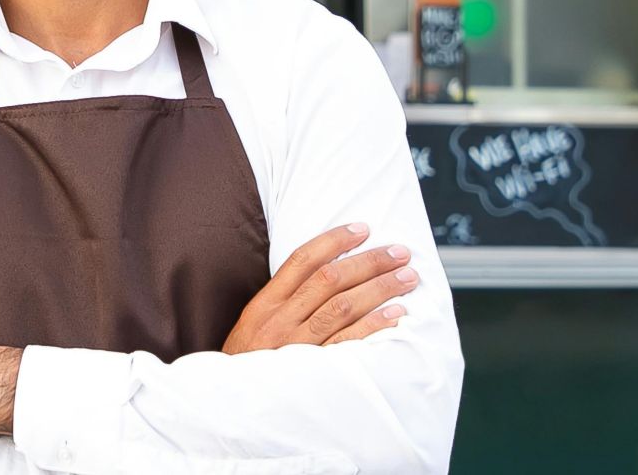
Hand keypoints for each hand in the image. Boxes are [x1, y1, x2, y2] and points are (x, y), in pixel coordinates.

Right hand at [221, 223, 416, 353]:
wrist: (232, 407)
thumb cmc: (247, 364)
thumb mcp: (252, 326)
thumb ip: (282, 301)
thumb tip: (325, 274)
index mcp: (265, 305)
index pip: (303, 260)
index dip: (335, 241)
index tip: (362, 230)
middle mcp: (280, 320)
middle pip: (330, 279)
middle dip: (369, 262)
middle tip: (399, 252)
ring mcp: (297, 346)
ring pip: (343, 306)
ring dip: (379, 288)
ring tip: (406, 278)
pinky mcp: (313, 370)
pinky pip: (349, 342)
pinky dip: (374, 325)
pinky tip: (395, 313)